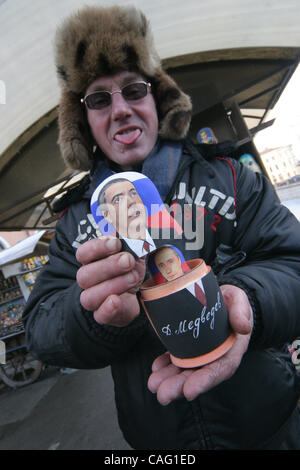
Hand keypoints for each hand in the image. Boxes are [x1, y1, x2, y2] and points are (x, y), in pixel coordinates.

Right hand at [76, 237, 144, 326]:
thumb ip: (132, 238)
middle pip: (84, 275)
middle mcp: (88, 280)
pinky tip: (117, 300)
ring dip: (113, 285)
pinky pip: (100, 315)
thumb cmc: (129, 269)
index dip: (97, 247)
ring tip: (132, 277)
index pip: (83, 253)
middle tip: (128, 260)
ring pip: (89, 296)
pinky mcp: (103, 315)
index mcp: (92, 262)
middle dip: (108, 266)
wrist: (135, 294)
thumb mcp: (134, 251)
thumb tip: (134, 223)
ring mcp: (94, 299)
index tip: (116, 243)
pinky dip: (107, 308)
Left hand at [147, 284, 252, 404]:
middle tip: (162, 395)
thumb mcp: (240, 301)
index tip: (189, 391)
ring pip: (184, 370)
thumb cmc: (233, 301)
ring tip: (153, 385)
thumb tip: (243, 327)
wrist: (222, 299)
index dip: (204, 381)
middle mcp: (215, 357)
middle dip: (180, 386)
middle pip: (198, 375)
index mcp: (231, 350)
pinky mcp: (188, 348)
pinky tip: (155, 368)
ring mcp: (200, 354)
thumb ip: (241, 311)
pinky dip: (165, 364)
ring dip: (169, 379)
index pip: (219, 370)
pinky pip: (176, 359)